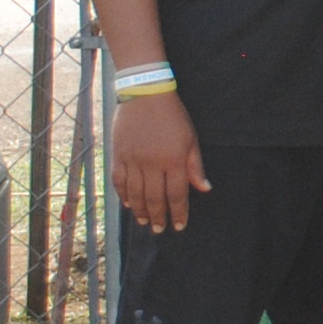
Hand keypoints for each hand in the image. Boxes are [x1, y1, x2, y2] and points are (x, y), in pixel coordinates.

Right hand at [113, 92, 208, 233]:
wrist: (145, 93)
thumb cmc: (173, 116)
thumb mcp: (190, 138)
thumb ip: (195, 166)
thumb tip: (204, 189)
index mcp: (173, 159)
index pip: (177, 194)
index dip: (178, 212)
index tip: (179, 226)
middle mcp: (152, 163)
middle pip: (155, 198)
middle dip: (158, 217)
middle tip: (159, 229)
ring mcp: (133, 159)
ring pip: (136, 193)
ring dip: (140, 211)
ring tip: (144, 222)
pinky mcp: (118, 154)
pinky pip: (119, 181)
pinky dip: (123, 195)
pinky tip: (128, 204)